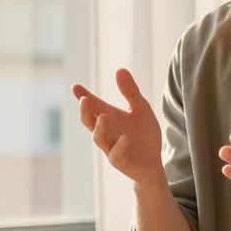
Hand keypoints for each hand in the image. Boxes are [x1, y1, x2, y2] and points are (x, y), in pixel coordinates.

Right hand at [71, 69, 164, 185]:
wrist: (154, 160)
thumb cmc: (144, 134)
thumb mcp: (141, 108)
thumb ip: (130, 91)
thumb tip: (120, 69)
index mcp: (109, 116)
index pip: (93, 105)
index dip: (83, 96)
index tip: (75, 87)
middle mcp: (106, 131)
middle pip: (89, 121)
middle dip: (85, 111)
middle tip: (84, 100)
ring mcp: (111, 147)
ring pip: (99, 138)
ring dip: (99, 128)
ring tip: (103, 116)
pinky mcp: (120, 161)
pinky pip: (116, 155)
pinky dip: (119, 146)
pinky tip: (125, 138)